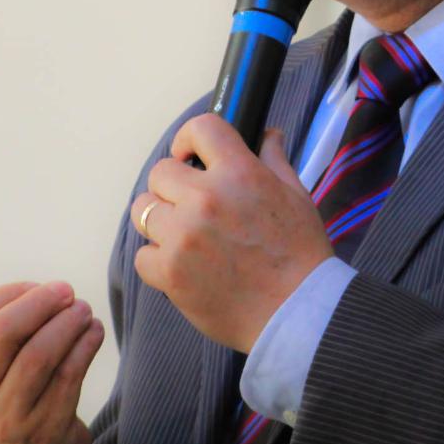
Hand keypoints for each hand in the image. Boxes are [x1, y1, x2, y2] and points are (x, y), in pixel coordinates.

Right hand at [0, 280, 103, 443]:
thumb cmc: (11, 398)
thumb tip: (46, 290)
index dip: (9, 291)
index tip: (38, 286)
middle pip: (1, 332)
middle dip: (39, 302)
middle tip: (67, 291)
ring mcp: (7, 417)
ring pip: (38, 355)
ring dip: (67, 322)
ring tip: (83, 310)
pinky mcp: (45, 429)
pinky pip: (69, 375)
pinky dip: (86, 345)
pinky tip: (94, 331)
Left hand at [131, 117, 331, 352]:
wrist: (297, 314)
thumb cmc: (301, 254)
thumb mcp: (297, 196)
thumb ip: (274, 160)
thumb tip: (267, 135)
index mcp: (239, 173)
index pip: (200, 129)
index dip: (190, 139)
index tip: (190, 155)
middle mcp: (205, 199)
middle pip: (160, 172)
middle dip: (174, 186)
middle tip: (193, 205)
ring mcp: (183, 237)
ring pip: (144, 211)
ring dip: (162, 221)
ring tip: (186, 237)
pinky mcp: (169, 273)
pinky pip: (143, 255)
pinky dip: (159, 260)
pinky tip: (184, 266)